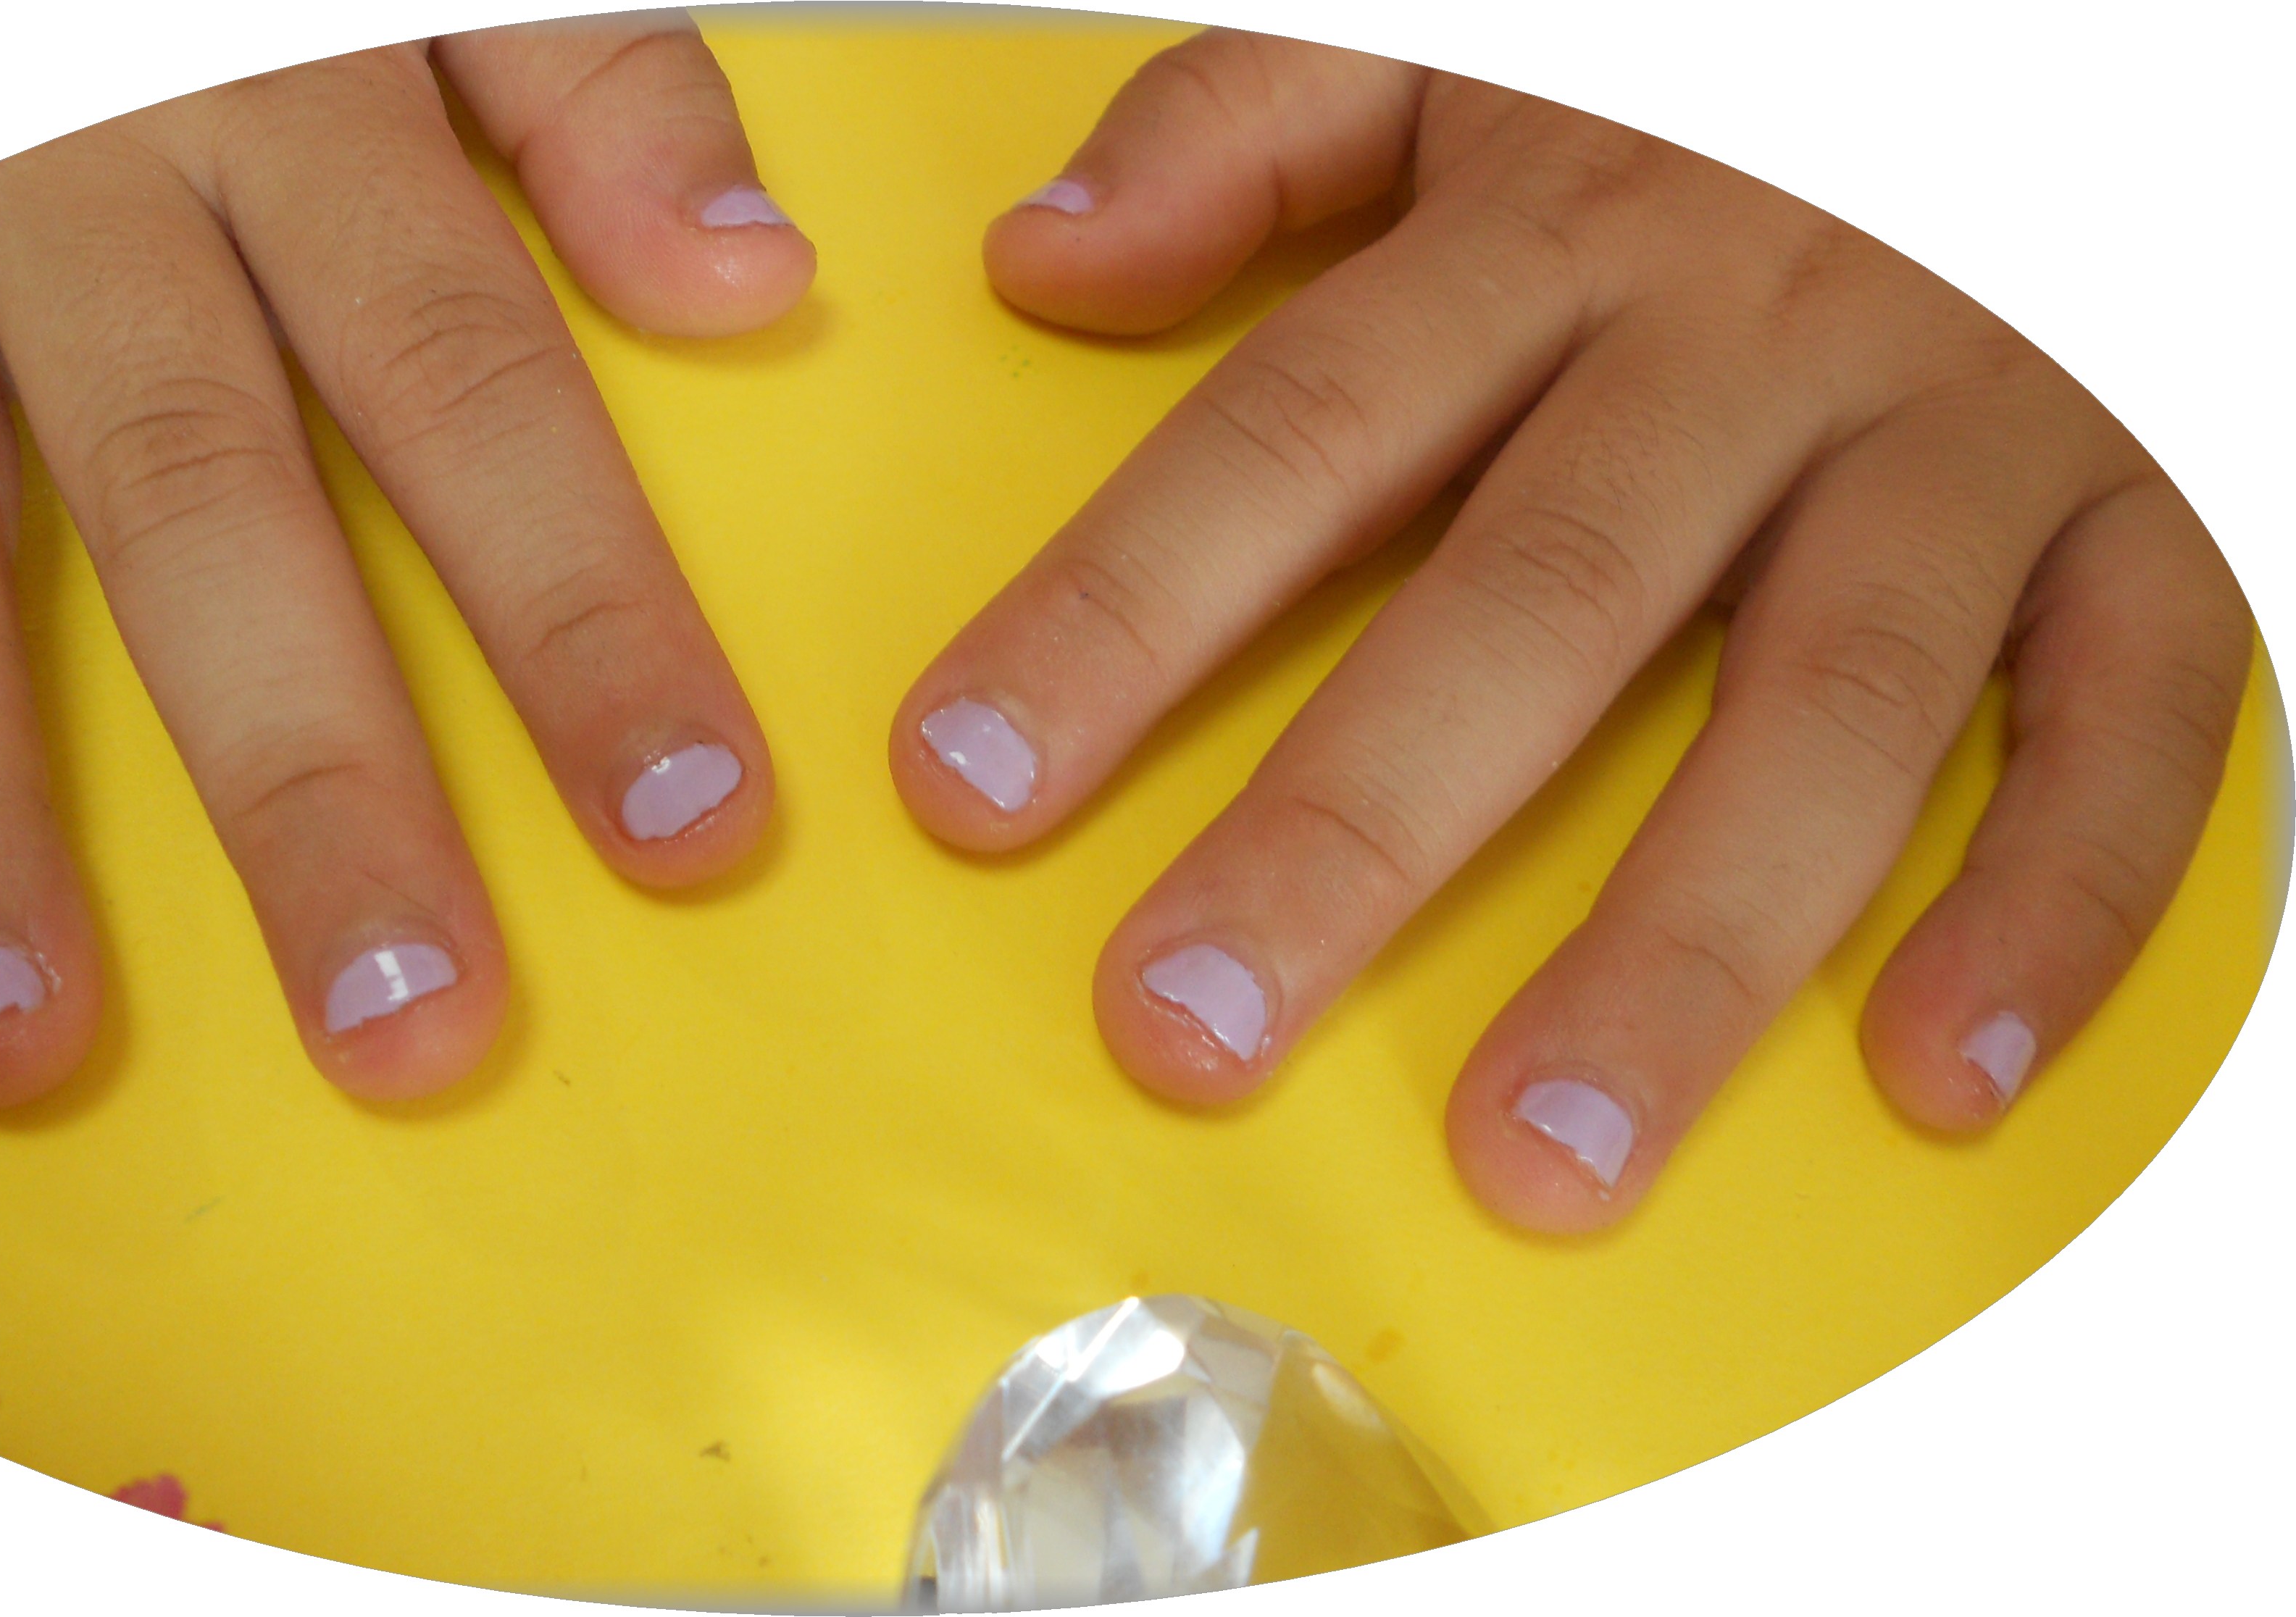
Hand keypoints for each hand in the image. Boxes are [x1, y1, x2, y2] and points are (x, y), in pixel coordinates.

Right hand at [0, 13, 810, 1107]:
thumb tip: (749, 279)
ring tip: (9, 1038)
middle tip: (400, 1022)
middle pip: (198, 502)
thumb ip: (589, 82)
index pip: (464, 382)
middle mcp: (58, 172)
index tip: (684, 821)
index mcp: (283, 97)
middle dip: (306, 777)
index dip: (578, 608)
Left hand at [891, 29, 2250, 1232]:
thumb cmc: (1728, 74)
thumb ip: (1250, 125)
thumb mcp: (1468, 40)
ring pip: (1830, 707)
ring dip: (1684, 946)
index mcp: (1562, 224)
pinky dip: (2060, 899)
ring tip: (1540, 1154)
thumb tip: (1042, 256)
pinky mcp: (2145, 508)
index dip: (1121, 610)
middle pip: (1536, 603)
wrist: (2062, 3)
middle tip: (1192, 1025)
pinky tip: (1934, 1074)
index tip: (967, 784)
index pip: (1298, 437)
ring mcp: (1968, 433)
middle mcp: (1758, 340)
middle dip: (1355, 830)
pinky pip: (2135, 717)